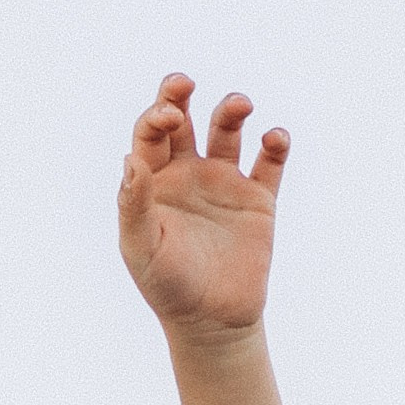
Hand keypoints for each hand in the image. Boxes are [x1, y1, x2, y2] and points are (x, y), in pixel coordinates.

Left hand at [117, 75, 287, 339]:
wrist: (212, 322)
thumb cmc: (167, 287)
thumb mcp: (142, 248)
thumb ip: (134, 204)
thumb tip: (129, 159)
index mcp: (153, 182)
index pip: (150, 135)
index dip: (157, 116)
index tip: (169, 116)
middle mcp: (187, 174)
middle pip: (183, 119)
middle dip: (180, 95)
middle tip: (184, 83)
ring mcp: (224, 183)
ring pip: (227, 130)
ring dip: (231, 110)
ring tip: (240, 105)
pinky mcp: (258, 200)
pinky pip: (270, 162)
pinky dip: (275, 144)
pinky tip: (274, 138)